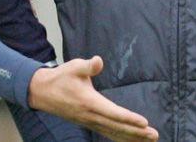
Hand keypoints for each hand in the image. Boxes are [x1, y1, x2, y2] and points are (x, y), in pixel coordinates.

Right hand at [28, 55, 158, 140]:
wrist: (41, 92)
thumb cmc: (61, 77)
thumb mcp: (73, 67)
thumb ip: (87, 66)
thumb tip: (98, 61)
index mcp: (89, 102)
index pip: (113, 112)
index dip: (129, 118)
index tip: (144, 122)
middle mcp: (90, 116)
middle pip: (116, 127)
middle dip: (136, 132)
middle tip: (153, 135)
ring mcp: (89, 122)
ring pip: (113, 133)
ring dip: (131, 138)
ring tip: (149, 140)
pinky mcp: (88, 123)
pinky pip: (107, 133)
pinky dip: (120, 138)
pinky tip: (131, 141)